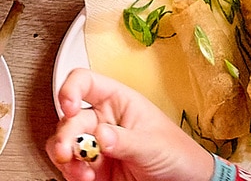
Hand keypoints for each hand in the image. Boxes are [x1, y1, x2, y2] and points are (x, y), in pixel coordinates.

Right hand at [46, 68, 213, 180]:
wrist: (183, 180)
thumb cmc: (177, 152)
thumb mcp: (153, 144)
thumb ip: (126, 140)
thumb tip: (100, 135)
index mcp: (120, 101)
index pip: (86, 83)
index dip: (71, 88)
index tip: (69, 106)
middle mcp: (104, 120)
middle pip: (71, 118)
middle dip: (66, 135)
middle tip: (70, 152)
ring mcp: (97, 144)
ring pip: (64, 144)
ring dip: (66, 158)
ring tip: (82, 172)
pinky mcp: (94, 167)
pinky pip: (71, 167)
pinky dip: (72, 173)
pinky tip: (85, 178)